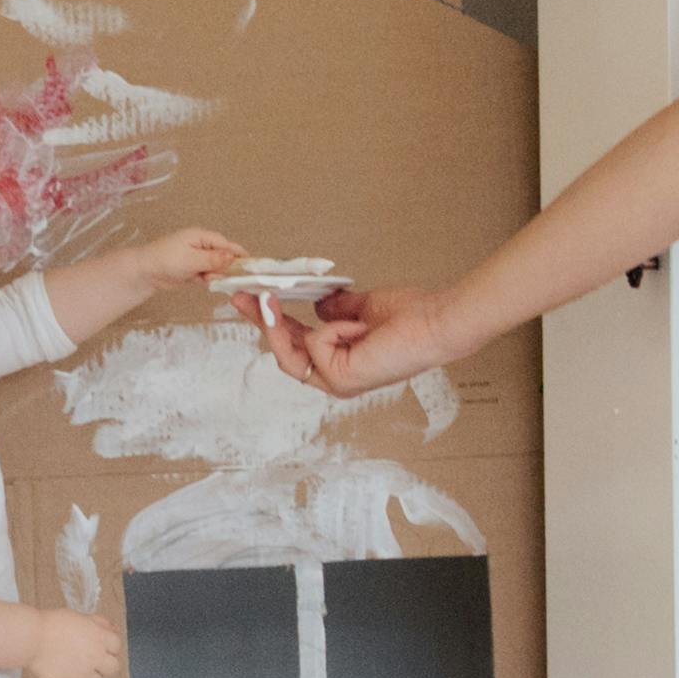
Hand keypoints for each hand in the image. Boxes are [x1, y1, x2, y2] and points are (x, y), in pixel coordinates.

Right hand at [29, 604, 125, 677]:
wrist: (31, 637)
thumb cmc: (51, 624)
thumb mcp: (80, 616)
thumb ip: (99, 623)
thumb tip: (113, 629)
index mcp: (100, 638)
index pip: (117, 646)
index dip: (109, 646)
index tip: (100, 645)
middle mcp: (95, 657)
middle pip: (113, 668)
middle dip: (105, 664)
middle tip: (93, 659)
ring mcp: (83, 673)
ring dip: (89, 675)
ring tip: (74, 665)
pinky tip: (69, 676)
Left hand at [134, 225, 244, 298]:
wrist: (145, 273)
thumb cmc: (165, 260)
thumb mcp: (191, 259)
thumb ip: (213, 259)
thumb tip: (233, 257)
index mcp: (201, 237)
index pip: (225, 244)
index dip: (237, 254)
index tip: (250, 265)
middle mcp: (202, 246)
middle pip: (223, 256)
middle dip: (224, 267)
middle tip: (215, 275)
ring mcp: (198, 258)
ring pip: (217, 268)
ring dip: (214, 275)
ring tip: (202, 278)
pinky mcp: (194, 270)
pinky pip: (208, 275)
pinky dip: (208, 279)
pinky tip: (199, 281)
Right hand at [260, 279, 465, 400]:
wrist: (436, 322)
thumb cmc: (412, 318)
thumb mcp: (363, 308)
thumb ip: (337, 310)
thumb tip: (318, 305)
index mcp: (341, 362)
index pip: (297, 345)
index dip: (272, 323)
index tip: (255, 298)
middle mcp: (335, 377)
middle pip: (284, 354)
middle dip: (261, 323)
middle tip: (242, 296)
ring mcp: (337, 382)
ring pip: (290, 354)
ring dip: (280, 324)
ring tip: (271, 297)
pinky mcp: (342, 379)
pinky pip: (317, 342)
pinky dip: (336, 326)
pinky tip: (360, 326)